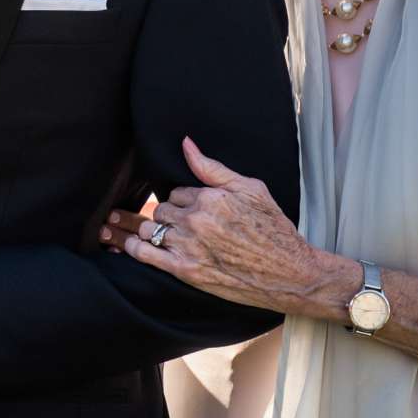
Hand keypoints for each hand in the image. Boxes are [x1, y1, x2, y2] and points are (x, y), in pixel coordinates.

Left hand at [102, 138, 347, 317]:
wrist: (290, 273)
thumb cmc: (275, 229)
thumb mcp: (251, 189)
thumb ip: (213, 168)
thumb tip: (186, 144)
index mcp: (210, 197)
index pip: (177, 192)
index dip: (184, 201)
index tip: (193, 210)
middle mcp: (196, 220)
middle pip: (161, 210)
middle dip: (168, 216)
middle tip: (182, 225)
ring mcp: (189, 246)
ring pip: (150, 229)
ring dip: (149, 230)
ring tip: (151, 233)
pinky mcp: (185, 270)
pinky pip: (146, 255)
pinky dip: (133, 247)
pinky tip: (126, 244)